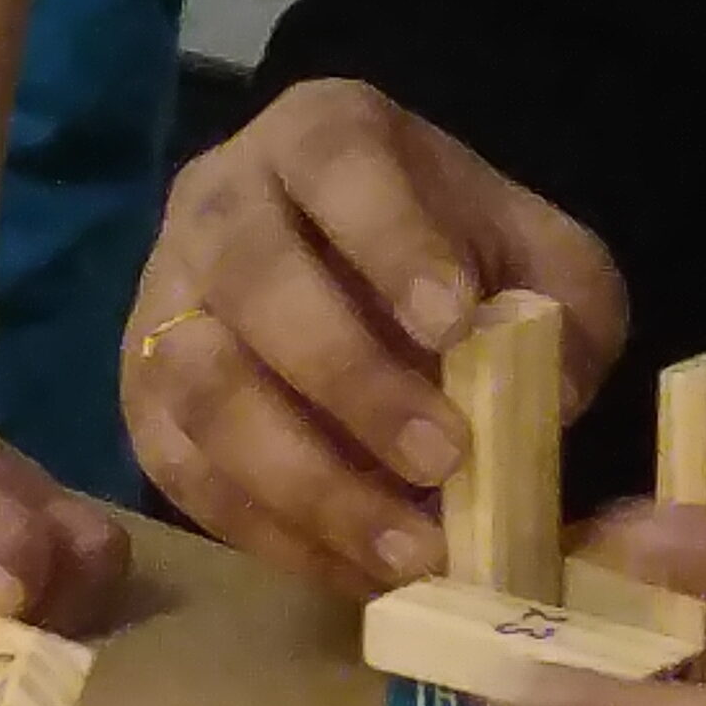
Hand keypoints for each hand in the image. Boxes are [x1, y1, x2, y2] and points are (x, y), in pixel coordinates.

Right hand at [124, 79, 624, 595]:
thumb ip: (561, 307)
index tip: (456, 324)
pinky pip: (183, 471)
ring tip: (406, 547)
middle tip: (445, 459)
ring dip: (306, 479)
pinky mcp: (143, 402)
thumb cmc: (460, 265)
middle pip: (253, 278)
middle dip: (350, 379)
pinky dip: (272, 533)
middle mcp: (220, 204)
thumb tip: (548, 394)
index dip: (391, 243)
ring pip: (201, 387)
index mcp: (320, 136)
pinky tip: (356, 569)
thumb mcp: (539, 257)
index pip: (338, 166)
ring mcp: (165, 303)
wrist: (371, 291)